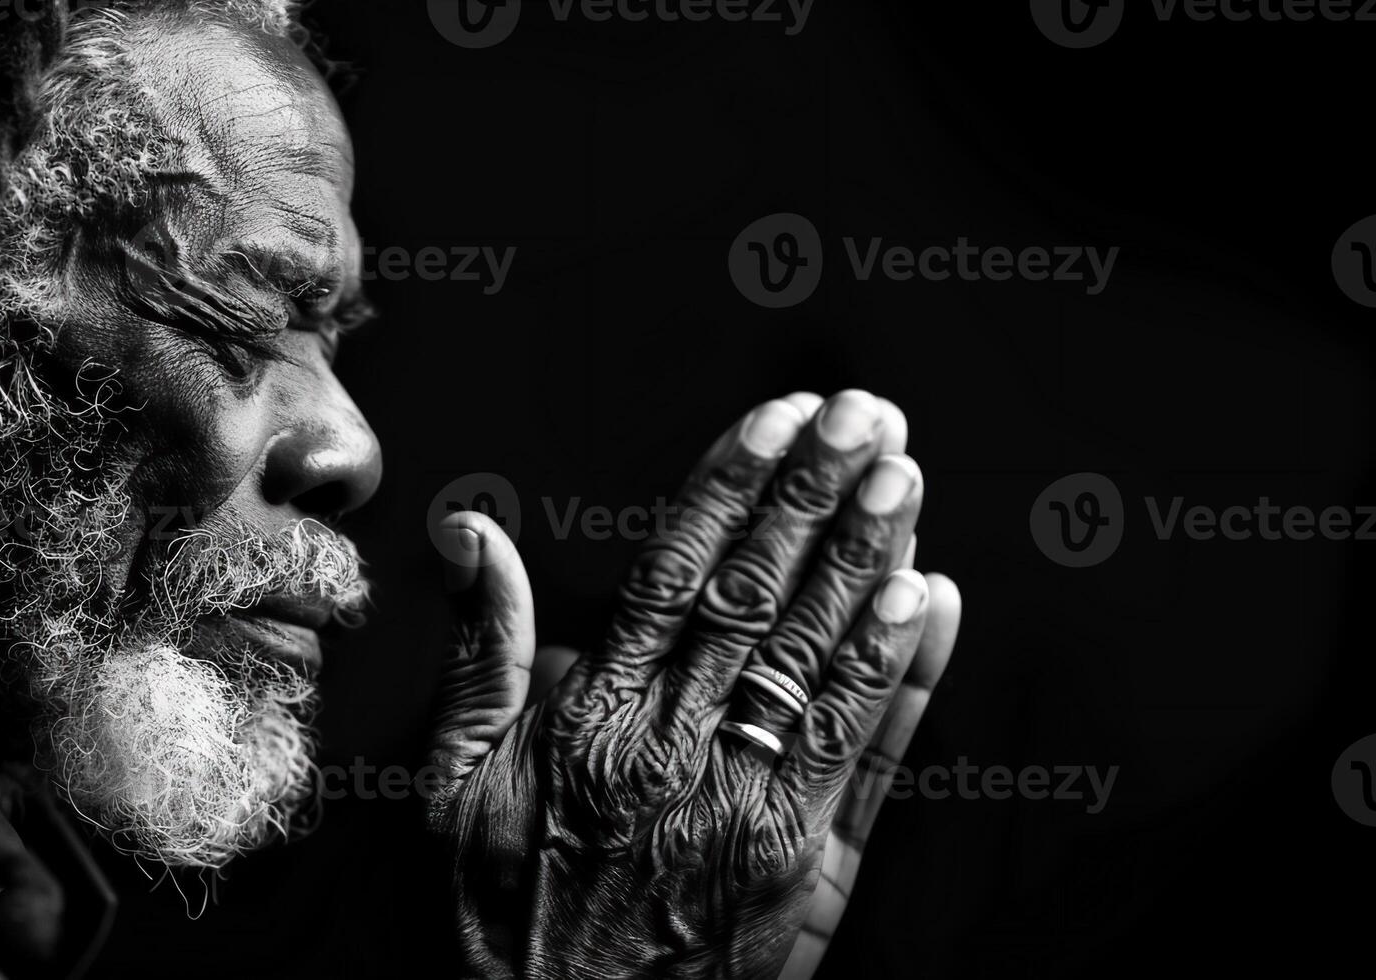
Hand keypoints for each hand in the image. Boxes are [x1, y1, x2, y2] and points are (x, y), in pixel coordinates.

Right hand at [424, 391, 963, 979]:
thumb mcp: (448, 782)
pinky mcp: (807, 863)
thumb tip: (473, 531)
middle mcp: (679, 753)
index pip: (675, 575)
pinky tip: (928, 598)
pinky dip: (901, 674)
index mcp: (594, 724)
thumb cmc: (498, 910)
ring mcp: (752, 807)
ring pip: (820, 661)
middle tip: (863, 412)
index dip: (731, 487)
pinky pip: (866, 754)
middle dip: (816, 497)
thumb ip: (480, 653)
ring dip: (868, 559)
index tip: (774, 417)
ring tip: (905, 473)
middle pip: (758, 599)